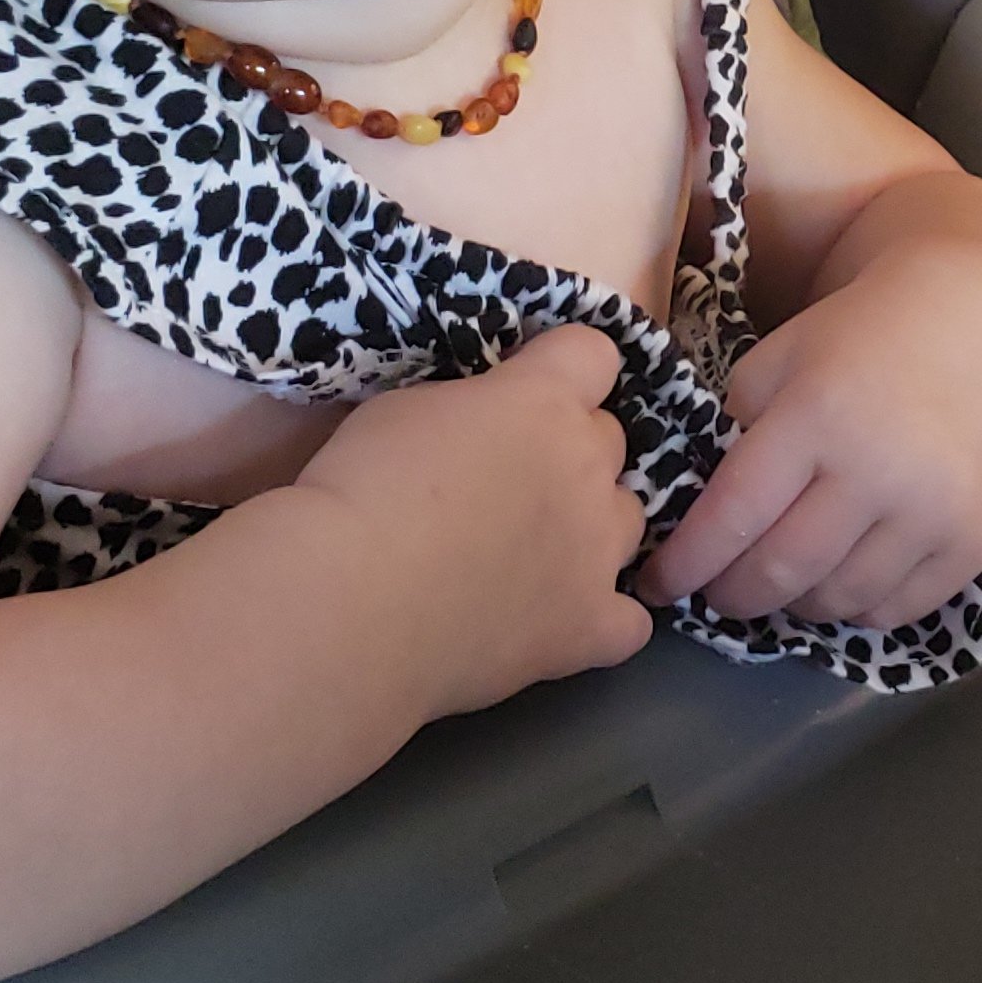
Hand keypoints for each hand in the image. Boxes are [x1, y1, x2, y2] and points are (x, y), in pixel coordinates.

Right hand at [295, 326, 651, 712]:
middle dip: (567, 453)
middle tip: (507, 483)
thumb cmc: (361, 489)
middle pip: (609, 441)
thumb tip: (487, 427)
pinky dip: (601, 620)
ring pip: (627, 521)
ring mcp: (597, 553)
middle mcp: (587, 470)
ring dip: (591, 528)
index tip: (526, 390)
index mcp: (544, 403)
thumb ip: (470, 407)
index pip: (593, 355)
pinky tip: (562, 622)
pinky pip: (630, 623)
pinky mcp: (589, 627)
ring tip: (533, 554)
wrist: (351, 600)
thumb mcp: (406, 408)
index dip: (561, 370)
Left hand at [646, 248, 981, 630]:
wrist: (978, 328)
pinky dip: (853, 608)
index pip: (735, 513)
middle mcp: (880, 470)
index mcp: (819, 414)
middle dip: (732, 594)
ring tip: (777, 583)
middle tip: (714, 593)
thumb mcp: (780, 359)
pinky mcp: (972, 541)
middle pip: (782, 570)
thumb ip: (734, 431)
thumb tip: (697, 517)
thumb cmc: (861, 340)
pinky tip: (837, 582)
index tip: (656, 586)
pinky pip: (893, 610)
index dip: (687, 562)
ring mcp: (933, 512)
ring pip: (836, 601)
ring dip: (792, 604)